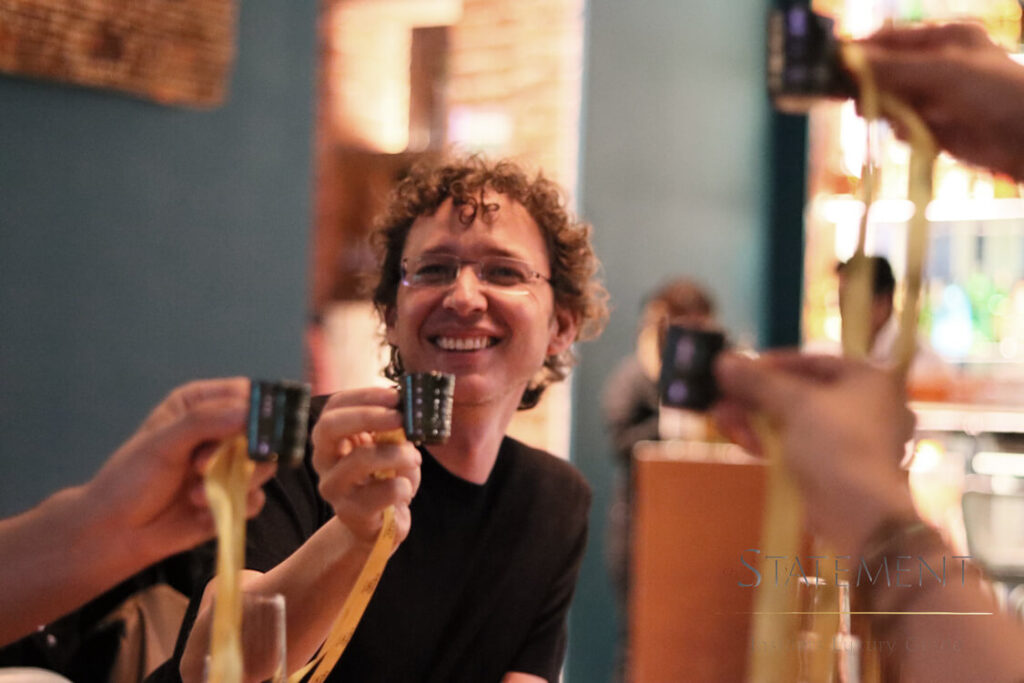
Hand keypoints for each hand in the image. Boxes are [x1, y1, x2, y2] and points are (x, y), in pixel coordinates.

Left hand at [82, 378, 276, 562]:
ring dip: (234, 483)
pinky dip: (234, 507)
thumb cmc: (130, 480)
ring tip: (195, 495)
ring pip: (264, 466)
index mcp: (201, 405)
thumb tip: (250, 413)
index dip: (254, 409)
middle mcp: (219, 432)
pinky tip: (203, 512)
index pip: (244, 394)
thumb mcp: (162, 443)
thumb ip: (204, 422)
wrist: (114, 533)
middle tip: (203, 466)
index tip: (251, 428)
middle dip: (240, 452)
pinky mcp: (233, 498)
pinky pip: (256, 499)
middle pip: (262, 431)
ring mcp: (229, 466)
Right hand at [311, 387, 421, 548]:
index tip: (395, 395)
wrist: (380, 524)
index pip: (335, 406)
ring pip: (360, 459)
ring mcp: (333, 488)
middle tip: (400, 418)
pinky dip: (404, 486)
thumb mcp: (389, 446)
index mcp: (331, 438)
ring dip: (397, 454)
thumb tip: (408, 406)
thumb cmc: (385, 477)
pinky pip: (383, 492)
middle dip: (368, 416)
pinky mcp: (350, 513)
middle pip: (329, 427)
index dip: (364, 396)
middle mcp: (324, 460)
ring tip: (414, 457)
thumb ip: (392, 427)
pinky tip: (406, 490)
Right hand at [712, 352, 917, 552]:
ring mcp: (852, 440)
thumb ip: (758, 380)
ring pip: (796, 421)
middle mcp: (866, 405)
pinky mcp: (837, 467)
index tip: (738, 368)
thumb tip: (724, 361)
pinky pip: (800, 445)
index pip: (812, 361)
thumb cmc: (836, 444)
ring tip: (726, 422)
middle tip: (724, 398)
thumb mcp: (794, 403)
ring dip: (757, 420)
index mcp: (869, 379)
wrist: (859, 512)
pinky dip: (772, 441)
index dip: (771, 364)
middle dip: (756, 398)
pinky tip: (746, 443)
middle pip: (799, 393)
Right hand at [860, 22, 1023, 181]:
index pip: (889, 40)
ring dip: (889, 113)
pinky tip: (917, 135)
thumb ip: (893, 67)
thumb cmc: (995, 92)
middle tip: (858, 102)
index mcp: (944, 38)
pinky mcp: (935, 127)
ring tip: (899, 120)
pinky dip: (903, 131)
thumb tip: (848, 61)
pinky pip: (903, 127)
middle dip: (872, 87)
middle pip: (885, 73)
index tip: (833, 66)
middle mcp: (938, 65)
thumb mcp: (941, 71)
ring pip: (890, 102)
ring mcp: (936, 97)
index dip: (861, 52)